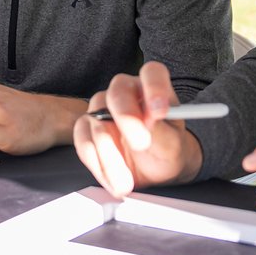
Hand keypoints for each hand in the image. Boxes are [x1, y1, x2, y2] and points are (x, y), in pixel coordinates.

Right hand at [74, 61, 202, 197]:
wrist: (156, 168)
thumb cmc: (167, 148)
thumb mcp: (172, 143)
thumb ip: (161, 130)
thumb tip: (150, 119)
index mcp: (151, 87)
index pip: (152, 73)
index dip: (155, 87)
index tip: (160, 110)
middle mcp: (125, 92)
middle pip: (117, 93)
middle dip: (127, 119)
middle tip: (142, 144)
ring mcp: (102, 109)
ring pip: (97, 123)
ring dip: (111, 157)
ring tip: (126, 181)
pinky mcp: (87, 130)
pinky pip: (83, 142)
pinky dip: (97, 165)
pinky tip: (113, 180)